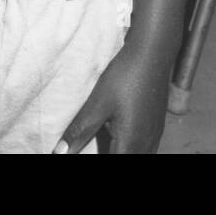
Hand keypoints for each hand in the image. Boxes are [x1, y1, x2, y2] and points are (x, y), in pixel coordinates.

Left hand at [55, 44, 171, 153]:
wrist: (153, 52)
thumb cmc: (125, 76)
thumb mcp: (98, 103)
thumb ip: (80, 131)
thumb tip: (59, 152)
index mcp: (131, 143)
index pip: (115, 162)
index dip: (99, 158)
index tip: (83, 151)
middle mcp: (147, 144)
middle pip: (126, 158)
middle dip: (108, 153)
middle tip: (88, 144)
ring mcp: (154, 135)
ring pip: (135, 154)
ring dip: (118, 150)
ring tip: (101, 141)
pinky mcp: (156, 126)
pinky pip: (142, 147)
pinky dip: (127, 146)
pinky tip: (115, 132)